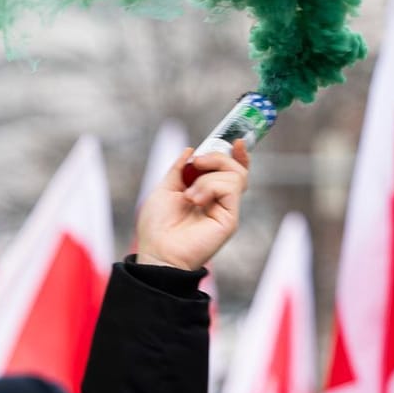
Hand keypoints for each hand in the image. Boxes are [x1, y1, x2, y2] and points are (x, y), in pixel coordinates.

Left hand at [135, 139, 250, 271]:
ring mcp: (226, 209)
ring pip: (235, 175)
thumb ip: (180, 169)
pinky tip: (195, 200)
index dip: (236, 155)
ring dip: (208, 177)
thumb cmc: (157, 226)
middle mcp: (220, 201)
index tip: (236, 141)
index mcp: (206, 193)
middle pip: (236, 168)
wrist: (157, 251)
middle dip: (218, 156)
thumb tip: (191, 150)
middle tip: (197, 162)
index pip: (230, 170)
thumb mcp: (165, 188)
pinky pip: (230, 188)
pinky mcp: (230, 219)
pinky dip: (210, 186)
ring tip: (190, 194)